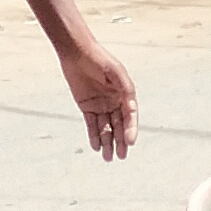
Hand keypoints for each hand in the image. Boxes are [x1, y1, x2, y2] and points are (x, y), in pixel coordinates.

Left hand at [59, 42, 136, 159]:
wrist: (78, 53)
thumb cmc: (99, 59)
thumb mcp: (115, 72)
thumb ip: (125, 87)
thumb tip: (132, 104)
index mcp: (125, 94)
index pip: (130, 116)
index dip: (131, 130)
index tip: (130, 142)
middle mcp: (115, 102)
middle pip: (119, 126)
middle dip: (121, 141)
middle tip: (121, 156)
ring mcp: (101, 105)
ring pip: (106, 128)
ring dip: (108, 143)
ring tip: (109, 158)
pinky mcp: (87, 107)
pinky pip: (92, 125)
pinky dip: (94, 136)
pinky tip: (96, 147)